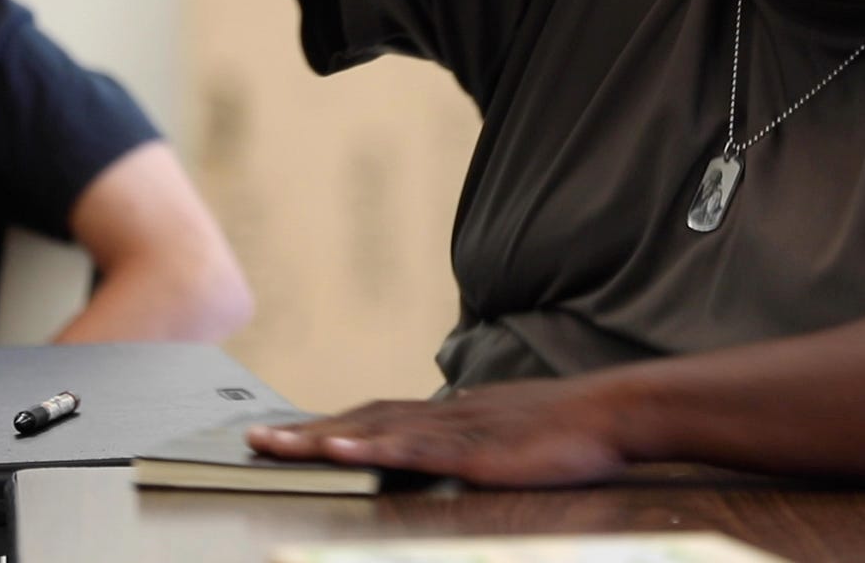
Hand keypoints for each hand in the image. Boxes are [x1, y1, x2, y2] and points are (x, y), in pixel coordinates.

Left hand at [245, 378, 632, 487]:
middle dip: (305, 432)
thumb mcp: (509, 431)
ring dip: (321, 438)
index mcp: (451, 414)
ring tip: (275, 446)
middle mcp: (444, 414)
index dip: (330, 426)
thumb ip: (473, 436)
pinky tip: (341, 452)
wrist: (611, 412)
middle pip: (361, 420)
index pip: (377, 417)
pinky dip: (372, 449)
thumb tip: (447, 442)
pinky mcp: (475, 450)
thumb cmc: (568, 428)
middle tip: (253, 440)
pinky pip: (414, 449)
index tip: (286, 435)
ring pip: (376, 431)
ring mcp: (457, 430)